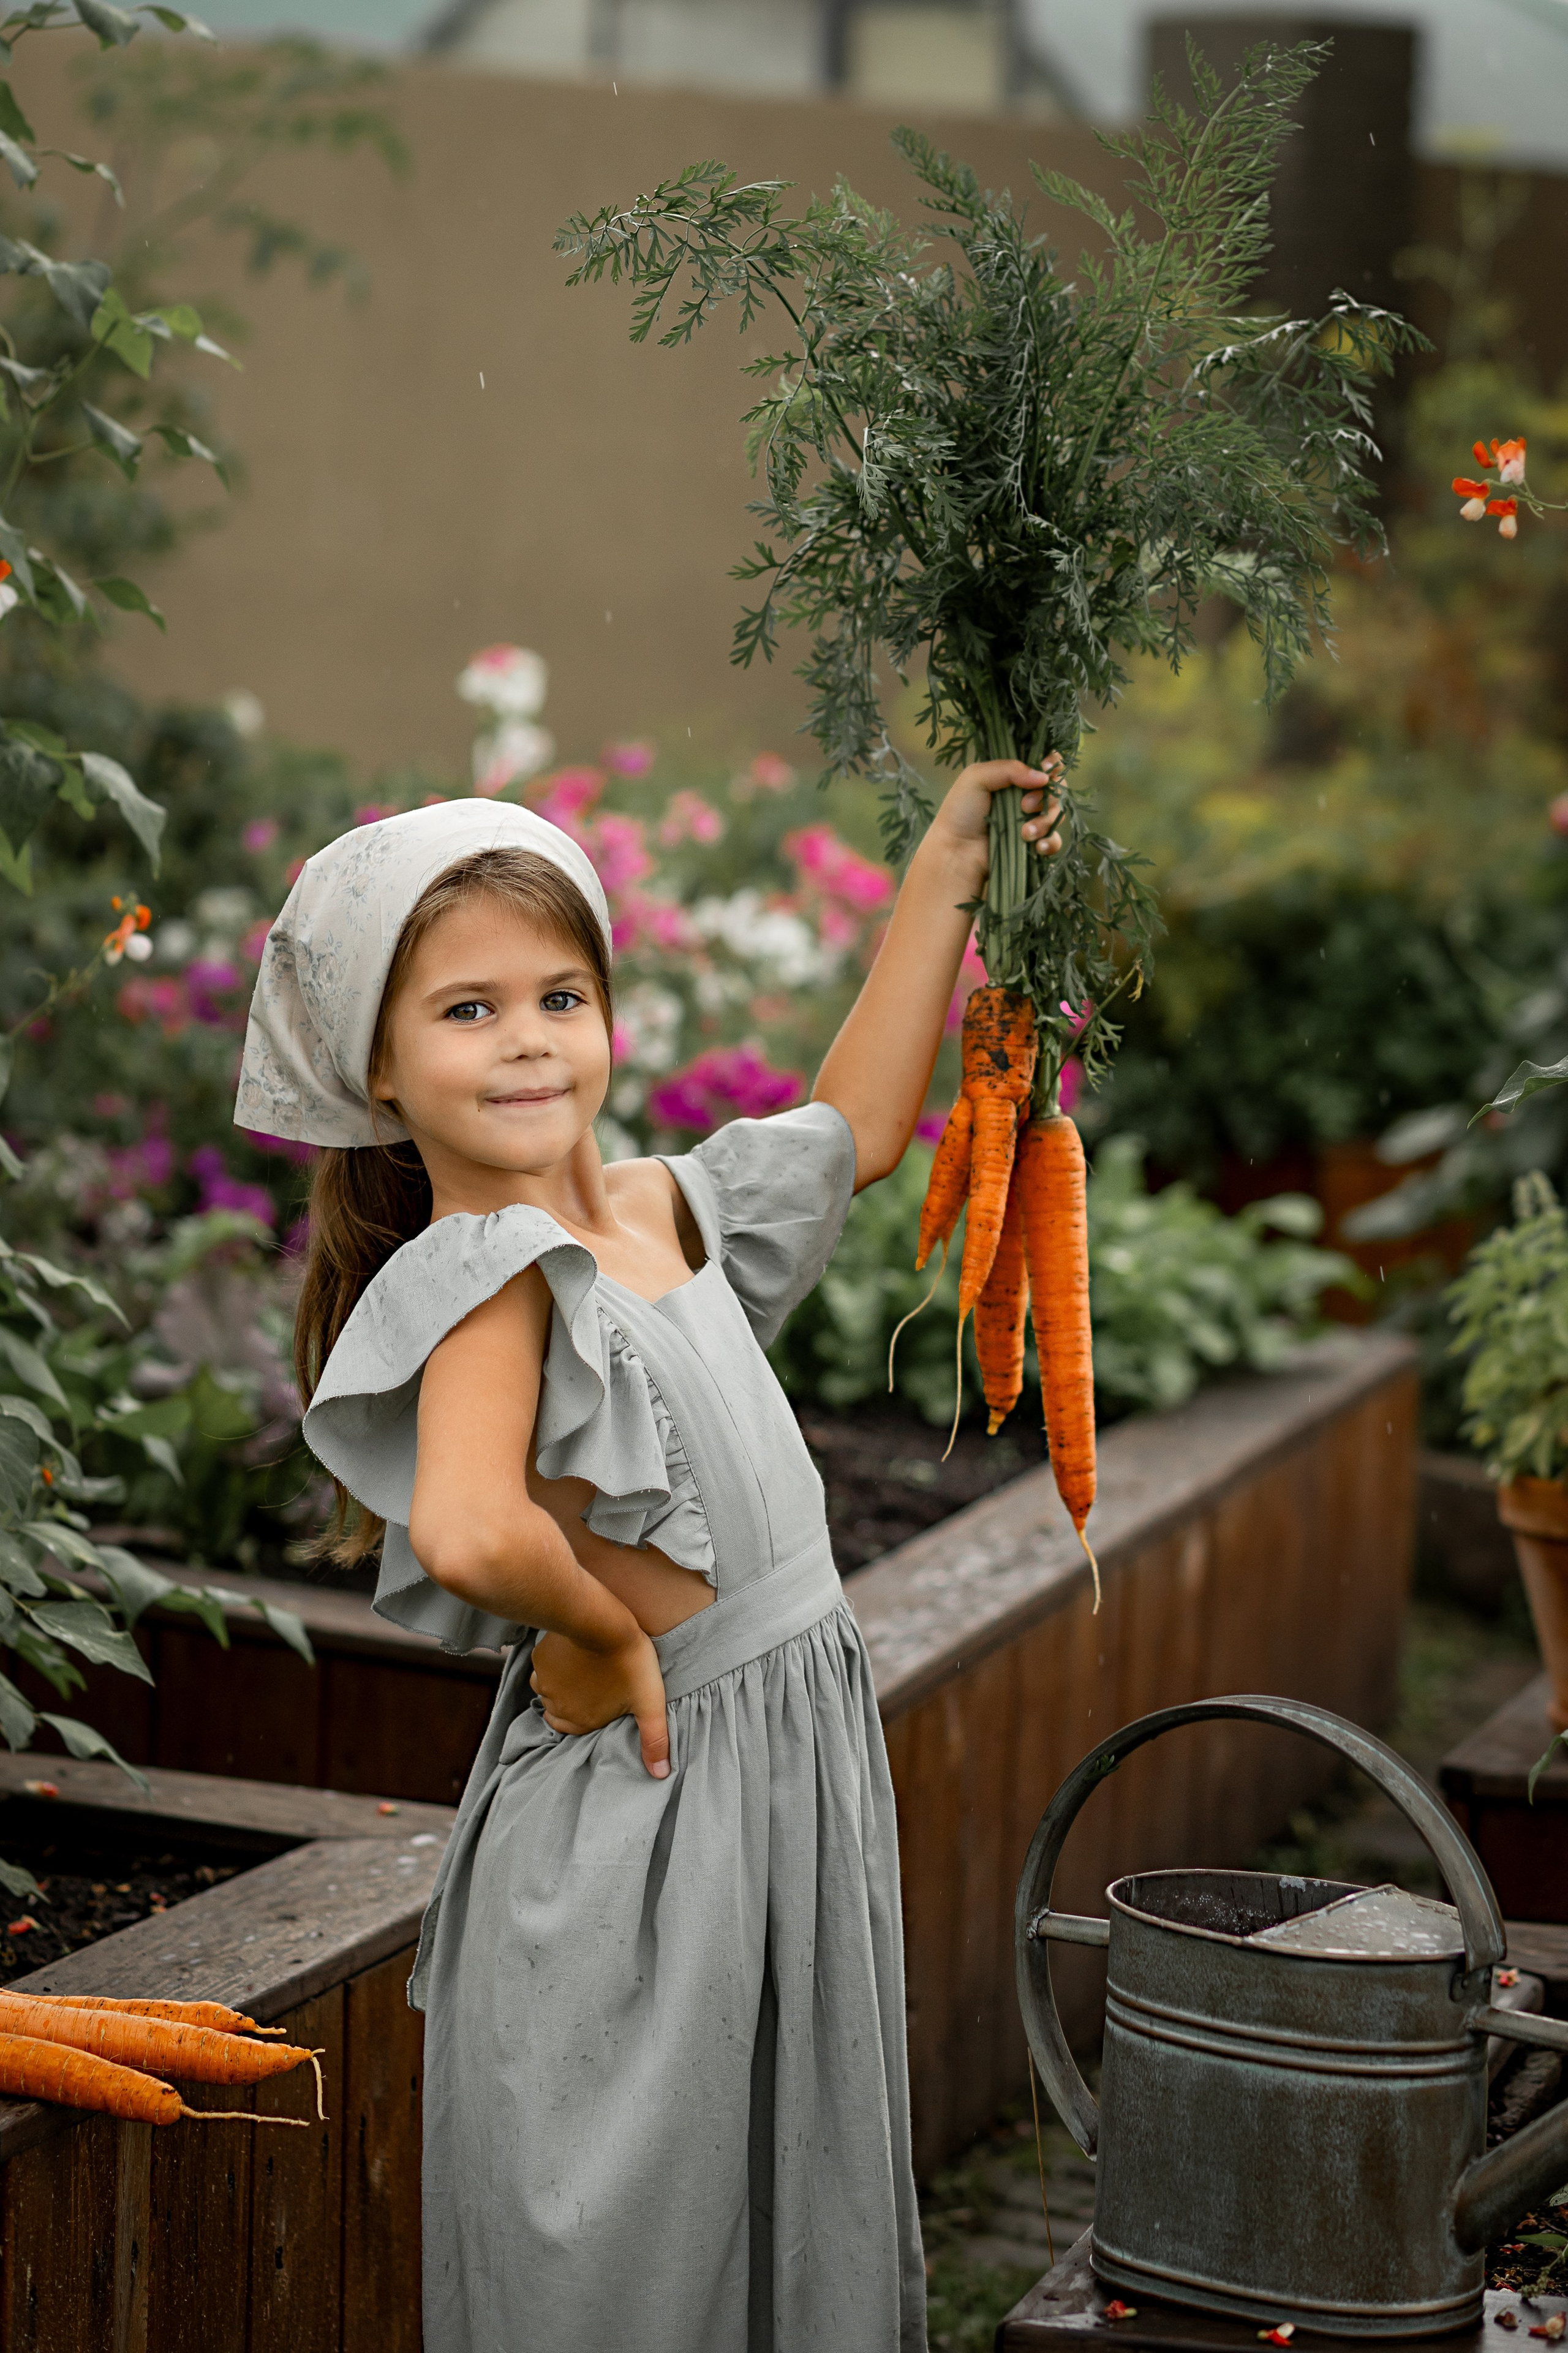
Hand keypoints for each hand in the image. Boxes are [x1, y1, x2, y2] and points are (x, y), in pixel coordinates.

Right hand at [531, 1624, 671, 1777]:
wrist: (604, 1623)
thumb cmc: (630, 1663)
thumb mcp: (650, 1704)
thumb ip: (654, 1740)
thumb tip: (661, 1774)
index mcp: (581, 1721)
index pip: (571, 1730)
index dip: (583, 1719)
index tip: (594, 1707)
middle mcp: (557, 1706)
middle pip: (558, 1711)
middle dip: (570, 1703)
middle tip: (590, 1687)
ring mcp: (545, 1682)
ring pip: (548, 1690)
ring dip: (560, 1684)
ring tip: (582, 1670)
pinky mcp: (540, 1659)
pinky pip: (543, 1667)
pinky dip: (554, 1663)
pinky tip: (572, 1653)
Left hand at [919, 756, 1063, 896]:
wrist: (956, 851)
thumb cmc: (960, 811)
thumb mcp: (976, 777)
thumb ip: (1009, 769)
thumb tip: (1044, 777)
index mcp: (1012, 777)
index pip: (1043, 763)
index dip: (1050, 765)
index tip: (1045, 770)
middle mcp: (1025, 796)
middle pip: (1054, 789)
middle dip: (1045, 797)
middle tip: (1024, 806)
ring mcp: (1030, 820)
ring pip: (1056, 815)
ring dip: (1044, 822)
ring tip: (1024, 833)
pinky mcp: (1033, 844)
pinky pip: (1054, 841)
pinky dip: (1049, 843)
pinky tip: (1036, 846)